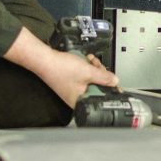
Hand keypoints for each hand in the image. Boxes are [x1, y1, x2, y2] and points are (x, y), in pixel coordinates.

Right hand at [2, 27, 119, 106]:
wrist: (45, 59)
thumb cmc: (60, 69)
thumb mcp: (87, 72)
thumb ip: (103, 78)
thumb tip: (115, 82)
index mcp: (80, 101)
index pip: (101, 97)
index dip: (108, 87)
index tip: (113, 81)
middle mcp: (77, 97)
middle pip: (98, 87)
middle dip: (100, 74)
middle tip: (97, 66)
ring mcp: (74, 89)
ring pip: (92, 80)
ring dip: (94, 68)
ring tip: (90, 61)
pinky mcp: (72, 81)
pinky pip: (85, 76)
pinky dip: (87, 67)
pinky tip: (85, 61)